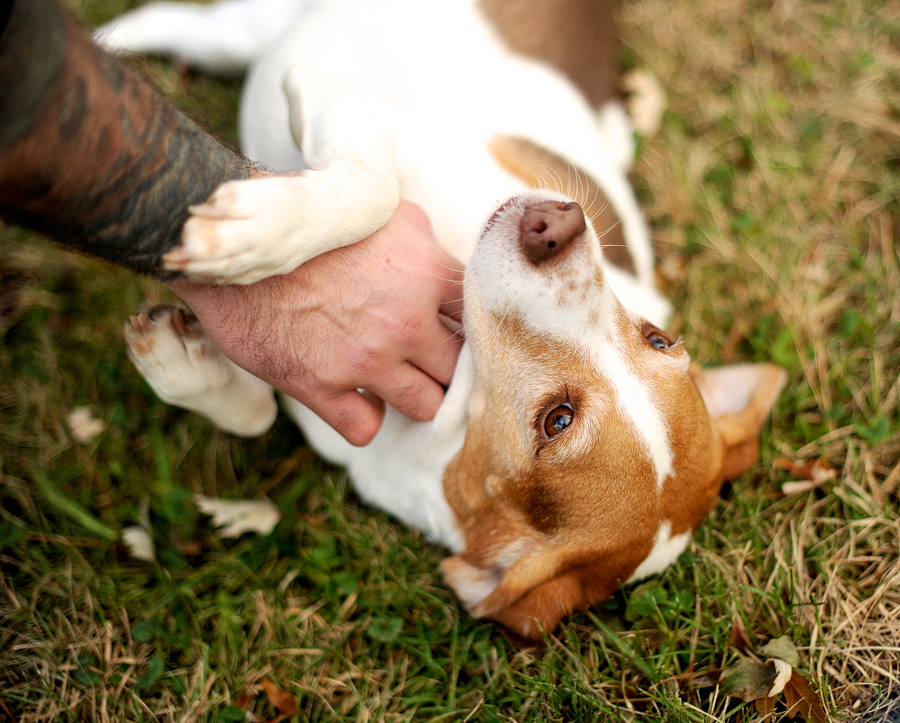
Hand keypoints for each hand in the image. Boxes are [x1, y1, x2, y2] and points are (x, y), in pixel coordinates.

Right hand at [167, 201, 464, 445]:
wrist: (234, 247)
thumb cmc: (309, 226)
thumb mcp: (381, 212)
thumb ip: (424, 242)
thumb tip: (445, 262)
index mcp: (426, 274)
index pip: (481, 320)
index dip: (469, 329)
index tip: (453, 332)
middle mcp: (404, 322)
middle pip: (459, 371)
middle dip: (446, 368)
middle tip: (425, 360)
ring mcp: (365, 359)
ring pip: (426, 406)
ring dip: (413, 395)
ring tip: (394, 379)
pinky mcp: (322, 387)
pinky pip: (367, 428)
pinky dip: (364, 416)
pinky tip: (355, 396)